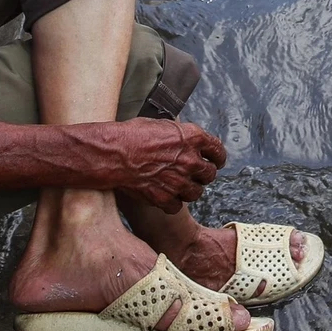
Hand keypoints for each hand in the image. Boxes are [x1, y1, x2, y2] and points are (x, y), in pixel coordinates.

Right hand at [66, 119, 226, 206]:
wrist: (113, 154)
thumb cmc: (132, 135)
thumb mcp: (161, 124)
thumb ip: (179, 134)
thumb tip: (184, 138)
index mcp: (192, 137)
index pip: (218, 150)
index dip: (218, 157)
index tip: (216, 161)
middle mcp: (190, 160)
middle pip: (210, 174)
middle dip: (204, 174)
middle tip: (196, 174)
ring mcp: (179, 181)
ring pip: (197, 193)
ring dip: (190, 189)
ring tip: (180, 185)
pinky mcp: (165, 198)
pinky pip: (177, 206)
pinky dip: (172, 202)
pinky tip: (166, 195)